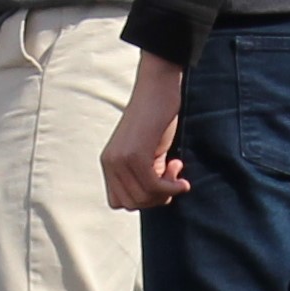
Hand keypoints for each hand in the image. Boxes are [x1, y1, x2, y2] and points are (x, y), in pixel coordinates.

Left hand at [101, 54, 189, 209]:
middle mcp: (109, 163)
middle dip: (157, 197)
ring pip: (143, 198)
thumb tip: (159, 198)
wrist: (158, 86)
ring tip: (176, 166)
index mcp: (109, 163)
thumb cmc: (157, 116)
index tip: (160, 180)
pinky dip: (171, 186)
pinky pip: (153, 186)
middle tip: (172, 174)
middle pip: (132, 204)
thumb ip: (146, 175)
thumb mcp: (147, 150)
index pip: (119, 202)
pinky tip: (181, 172)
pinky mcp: (135, 155)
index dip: (143, 198)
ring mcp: (120, 160)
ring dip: (166, 190)